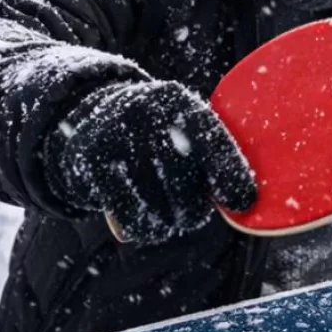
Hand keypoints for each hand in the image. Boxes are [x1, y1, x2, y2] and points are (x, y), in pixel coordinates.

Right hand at [49, 81, 255, 243]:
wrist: (96, 112)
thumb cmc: (160, 130)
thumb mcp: (186, 125)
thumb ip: (213, 154)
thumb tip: (243, 202)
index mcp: (177, 102)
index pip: (212, 142)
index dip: (230, 176)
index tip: (242, 202)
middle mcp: (143, 114)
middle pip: (184, 184)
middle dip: (194, 208)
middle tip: (193, 210)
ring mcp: (111, 137)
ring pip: (158, 208)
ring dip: (170, 221)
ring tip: (170, 214)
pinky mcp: (88, 164)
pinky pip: (130, 219)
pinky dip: (145, 229)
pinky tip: (148, 221)